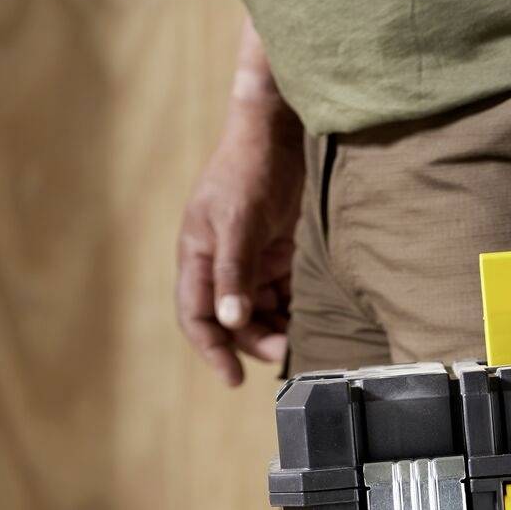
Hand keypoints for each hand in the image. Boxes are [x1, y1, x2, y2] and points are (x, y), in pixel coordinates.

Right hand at [175, 105, 304, 387]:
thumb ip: (233, 272)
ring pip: (262, 312)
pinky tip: (314, 317)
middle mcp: (223, 265)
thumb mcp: (238, 220)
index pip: (196, 315)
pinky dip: (296, 310)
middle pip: (234, 321)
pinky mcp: (281, 256)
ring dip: (278, 329)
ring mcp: (253, 262)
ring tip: (301, 335)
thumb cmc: (249, 168)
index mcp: (198, 256)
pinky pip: (286, 296)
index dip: (212, 350)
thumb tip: (229, 321)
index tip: (234, 378)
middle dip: (255, 340)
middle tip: (285, 348)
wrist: (281, 131)